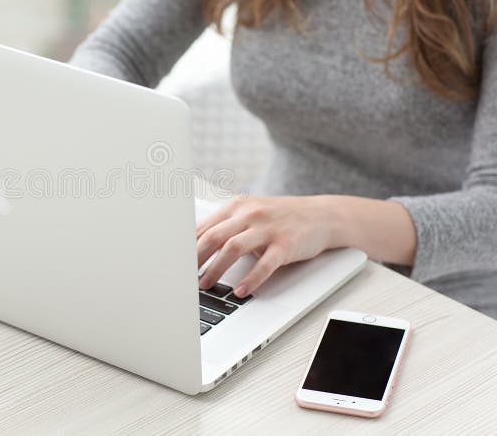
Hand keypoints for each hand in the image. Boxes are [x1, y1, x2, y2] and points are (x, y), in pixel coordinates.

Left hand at [196, 195, 337, 296]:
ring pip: (233, 248)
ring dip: (216, 269)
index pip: (204, 226)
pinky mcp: (286, 244)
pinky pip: (264, 264)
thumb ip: (226, 226)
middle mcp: (250, 214)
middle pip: (213, 236)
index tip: (174, 262)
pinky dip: (250, 279)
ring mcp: (268, 228)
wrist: (322, 215)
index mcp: (237, 206)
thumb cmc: (280, 218)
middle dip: (195, 259)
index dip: (187, 246)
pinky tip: (240, 291)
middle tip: (183, 276)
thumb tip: (194, 246)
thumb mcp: (250, 214)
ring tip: (206, 284)